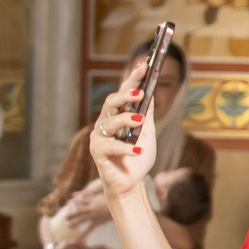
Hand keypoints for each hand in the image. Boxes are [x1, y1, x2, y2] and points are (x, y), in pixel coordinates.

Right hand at [86, 84, 153, 198]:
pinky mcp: (97, 152)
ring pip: (110, 121)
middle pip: (111, 102)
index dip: (132, 79)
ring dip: (126, 119)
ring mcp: (100, 137)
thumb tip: (151, 92)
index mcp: (117, 116)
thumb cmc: (138, 159)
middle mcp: (106, 124)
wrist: (131, 183)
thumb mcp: (148, 133)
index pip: (124, 94)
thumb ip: (148, 114)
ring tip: (140, 121)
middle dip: (124, 95)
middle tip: (139, 93)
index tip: (143, 64)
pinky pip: (111, 145)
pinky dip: (126, 148)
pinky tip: (138, 151)